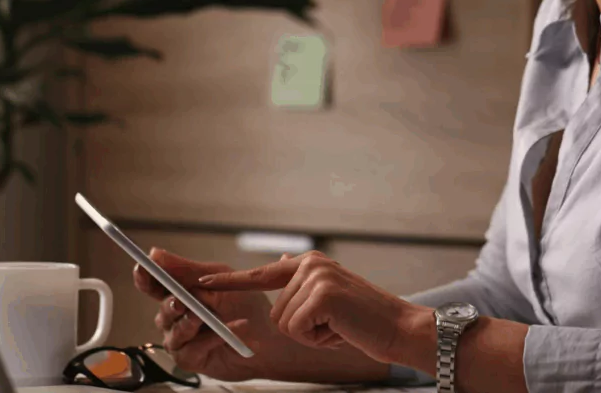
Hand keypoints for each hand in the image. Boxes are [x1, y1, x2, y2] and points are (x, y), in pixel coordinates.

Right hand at [132, 248, 280, 380]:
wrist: (269, 339)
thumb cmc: (246, 306)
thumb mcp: (219, 280)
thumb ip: (187, 270)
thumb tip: (155, 254)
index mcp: (181, 293)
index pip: (154, 285)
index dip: (144, 277)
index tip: (142, 269)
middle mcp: (176, 317)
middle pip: (162, 309)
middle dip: (172, 304)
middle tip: (182, 302)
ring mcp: (181, 339)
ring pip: (172, 331)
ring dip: (188, 323)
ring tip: (206, 318)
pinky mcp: (190, 358)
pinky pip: (189, 349)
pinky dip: (209, 339)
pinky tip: (225, 333)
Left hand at [198, 250, 429, 364]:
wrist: (399, 329)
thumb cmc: (364, 319)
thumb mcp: (330, 294)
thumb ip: (302, 281)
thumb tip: (278, 261)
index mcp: (308, 263)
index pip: (260, 273)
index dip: (229, 283)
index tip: (202, 285)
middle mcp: (309, 264)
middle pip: (274, 311)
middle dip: (301, 329)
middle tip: (333, 325)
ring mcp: (316, 278)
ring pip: (283, 323)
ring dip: (310, 335)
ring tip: (338, 326)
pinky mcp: (322, 296)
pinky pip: (296, 329)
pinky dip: (317, 340)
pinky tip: (339, 331)